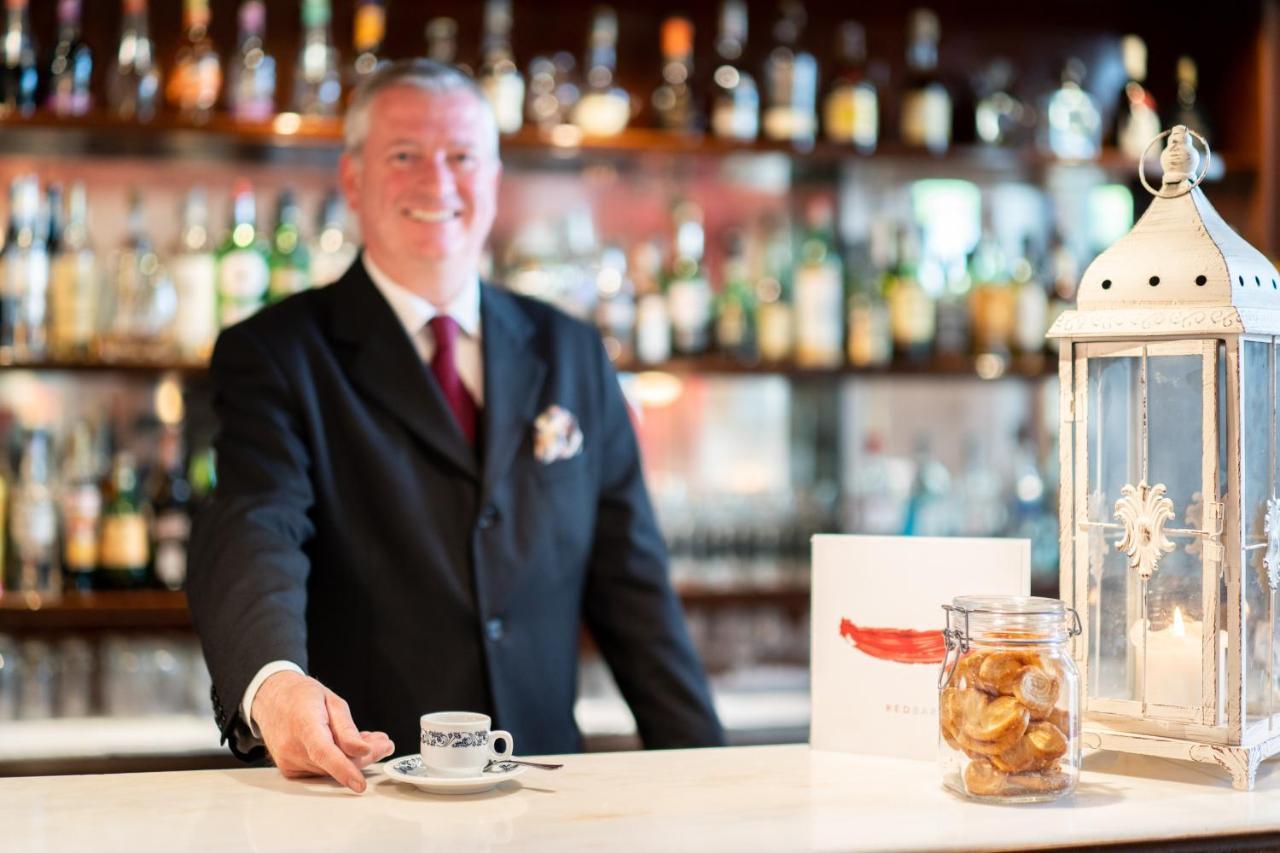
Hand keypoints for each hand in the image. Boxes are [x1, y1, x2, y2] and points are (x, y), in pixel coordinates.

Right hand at [252, 671, 394, 792]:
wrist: (271, 699)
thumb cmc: (301, 696)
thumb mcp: (331, 701)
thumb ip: (347, 728)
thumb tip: (362, 750)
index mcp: (304, 724)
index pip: (323, 752)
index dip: (343, 769)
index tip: (360, 783)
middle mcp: (292, 747)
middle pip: (335, 762)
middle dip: (365, 755)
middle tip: (384, 744)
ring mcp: (288, 761)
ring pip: (331, 769)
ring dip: (354, 758)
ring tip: (368, 740)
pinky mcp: (289, 770)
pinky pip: (321, 770)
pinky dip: (338, 762)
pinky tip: (347, 748)